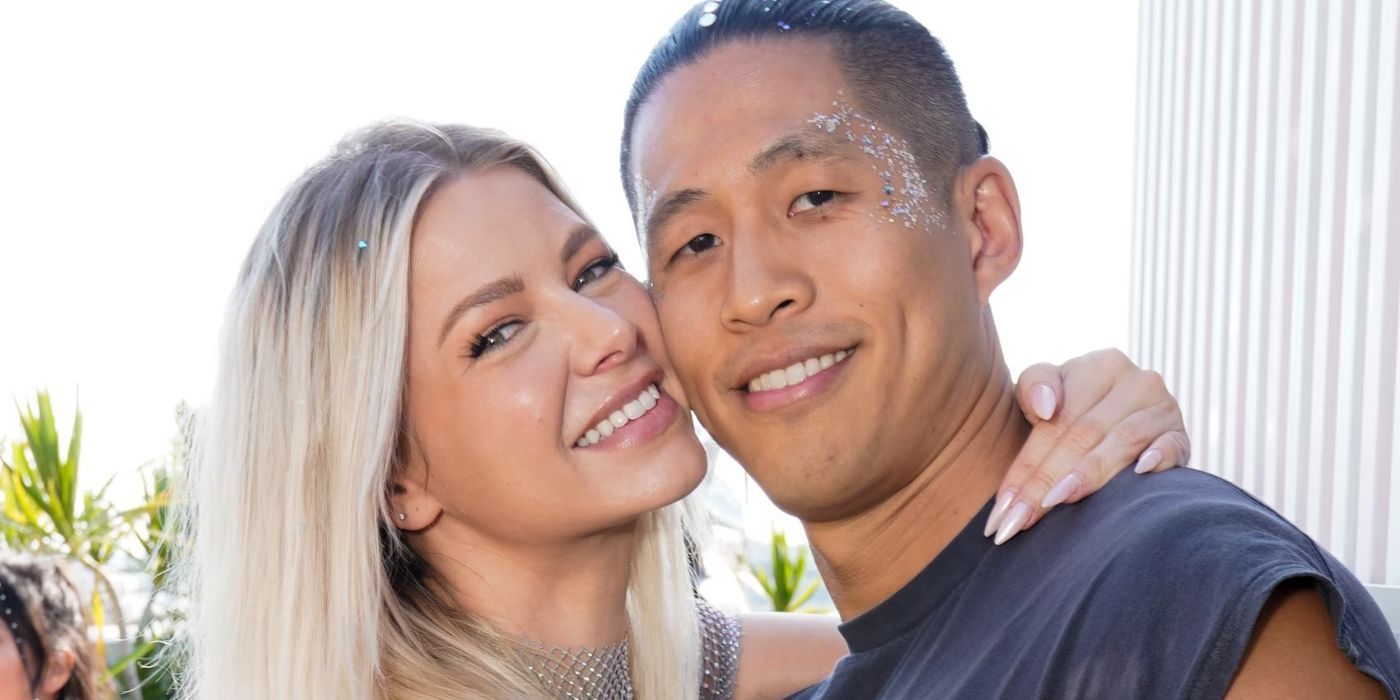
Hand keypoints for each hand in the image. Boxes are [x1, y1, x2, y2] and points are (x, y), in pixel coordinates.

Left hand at [985, 348, 1189, 544]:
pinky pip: (1172, 446)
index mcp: (1098, 366)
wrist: (1114, 417)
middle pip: (1082, 437)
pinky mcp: (1181, 435)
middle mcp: (1135, 381)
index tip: (1002, 508)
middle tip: (1019, 519)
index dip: (1026, 466)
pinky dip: (1158, 458)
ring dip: (1089, 475)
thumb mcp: (1042, 391)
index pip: (1056, 423)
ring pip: (1120, 443)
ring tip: (1056, 501)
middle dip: (1045, 482)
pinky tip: (1140, 474)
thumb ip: (1034, 386)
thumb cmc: (1068, 409)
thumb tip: (1047, 409)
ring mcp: (1163, 408)